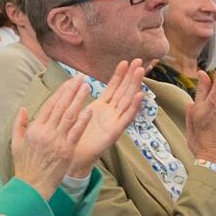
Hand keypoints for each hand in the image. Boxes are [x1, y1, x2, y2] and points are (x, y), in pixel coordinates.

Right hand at [12, 77, 92, 197]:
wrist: (32, 186)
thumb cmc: (24, 166)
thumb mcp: (16, 143)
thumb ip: (20, 124)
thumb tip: (24, 108)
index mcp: (34, 129)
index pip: (50, 105)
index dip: (60, 92)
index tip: (69, 82)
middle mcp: (46, 132)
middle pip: (61, 106)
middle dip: (72, 90)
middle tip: (81, 78)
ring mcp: (57, 141)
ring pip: (70, 116)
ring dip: (79, 100)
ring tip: (87, 88)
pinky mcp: (67, 151)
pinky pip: (76, 132)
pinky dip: (83, 121)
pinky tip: (89, 109)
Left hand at [70, 60, 144, 175]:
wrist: (74, 155)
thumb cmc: (76, 134)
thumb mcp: (79, 111)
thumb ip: (81, 98)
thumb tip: (78, 81)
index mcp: (102, 106)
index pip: (114, 87)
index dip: (120, 75)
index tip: (125, 61)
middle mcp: (111, 112)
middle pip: (124, 90)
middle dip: (131, 76)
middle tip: (139, 60)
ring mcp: (115, 121)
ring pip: (128, 100)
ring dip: (135, 86)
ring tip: (140, 72)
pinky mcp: (115, 132)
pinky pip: (127, 118)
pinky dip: (134, 107)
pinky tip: (140, 95)